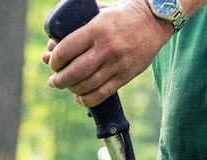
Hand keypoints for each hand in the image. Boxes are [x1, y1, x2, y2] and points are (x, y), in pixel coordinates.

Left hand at [41, 0, 173, 107]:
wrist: (154, 21)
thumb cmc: (121, 15)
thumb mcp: (98, 13)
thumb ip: (76, 27)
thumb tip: (52, 46)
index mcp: (96, 29)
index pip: (66, 50)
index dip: (54, 61)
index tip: (52, 62)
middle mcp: (106, 48)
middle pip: (73, 72)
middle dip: (58, 80)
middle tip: (54, 81)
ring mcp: (116, 64)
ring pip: (86, 86)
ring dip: (71, 90)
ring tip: (66, 87)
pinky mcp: (125, 76)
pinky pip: (102, 94)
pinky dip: (87, 99)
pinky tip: (80, 96)